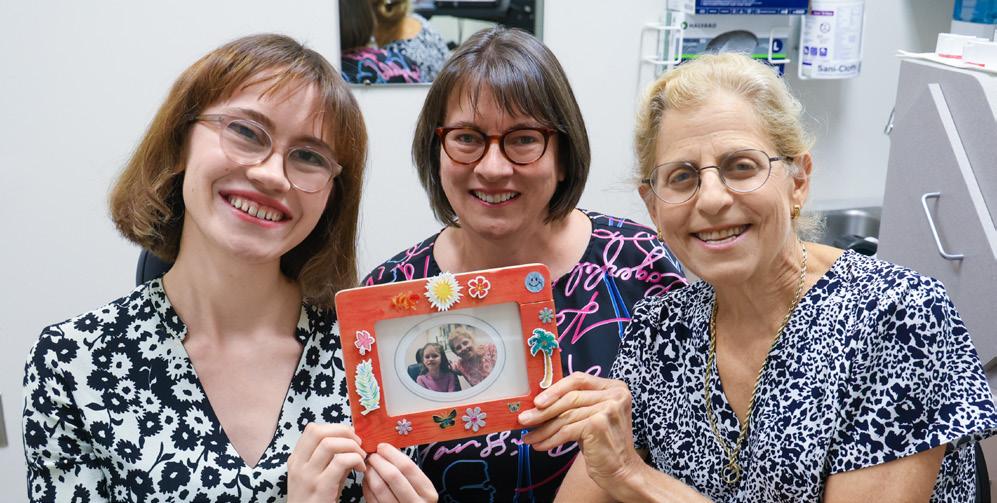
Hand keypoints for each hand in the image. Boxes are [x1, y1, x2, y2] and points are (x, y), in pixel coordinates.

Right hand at [287, 423, 366, 502]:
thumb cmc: (317, 499)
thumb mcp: (319, 475)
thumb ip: (331, 458)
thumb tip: (353, 441)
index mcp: (297, 459)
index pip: (312, 429)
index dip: (335, 428)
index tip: (350, 437)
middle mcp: (298, 465)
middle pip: (319, 431)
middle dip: (344, 432)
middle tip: (358, 444)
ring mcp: (308, 476)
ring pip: (330, 444)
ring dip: (352, 446)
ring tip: (362, 457)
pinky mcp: (321, 488)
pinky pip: (340, 462)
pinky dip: (356, 460)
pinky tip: (362, 469)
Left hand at [362, 443, 437, 502]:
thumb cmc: (415, 500)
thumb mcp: (420, 487)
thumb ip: (407, 470)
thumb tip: (387, 449)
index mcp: (427, 492)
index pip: (408, 467)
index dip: (392, 454)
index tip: (382, 446)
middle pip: (393, 476)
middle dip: (379, 461)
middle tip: (372, 455)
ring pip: (379, 488)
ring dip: (370, 473)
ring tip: (368, 466)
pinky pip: (371, 498)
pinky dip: (367, 486)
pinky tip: (367, 479)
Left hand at [518, 372, 643, 489]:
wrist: (622, 472)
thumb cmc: (603, 444)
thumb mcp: (591, 416)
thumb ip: (574, 404)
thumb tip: (538, 403)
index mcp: (614, 387)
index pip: (578, 380)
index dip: (555, 389)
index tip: (536, 402)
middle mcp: (614, 394)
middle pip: (570, 398)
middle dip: (543, 411)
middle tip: (523, 420)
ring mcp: (608, 408)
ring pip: (566, 416)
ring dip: (543, 428)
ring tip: (529, 437)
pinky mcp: (598, 424)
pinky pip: (566, 430)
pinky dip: (550, 439)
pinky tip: (540, 445)